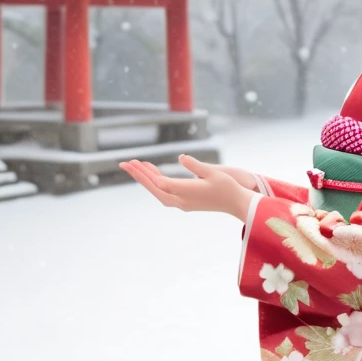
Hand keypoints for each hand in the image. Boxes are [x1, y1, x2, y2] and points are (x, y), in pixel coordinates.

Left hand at [119, 155, 255, 221]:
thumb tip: (181, 157)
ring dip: (147, 179)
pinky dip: (156, 182)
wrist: (236, 203)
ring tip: (137, 165)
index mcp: (186, 193)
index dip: (147, 173)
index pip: (161, 183)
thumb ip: (195, 165)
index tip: (136, 164)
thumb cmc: (227, 186)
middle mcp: (181, 200)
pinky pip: (165, 192)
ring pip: (158, 191)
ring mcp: (182, 203)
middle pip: (155, 188)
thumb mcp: (212, 172)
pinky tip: (153, 173)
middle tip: (125, 163)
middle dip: (139, 176)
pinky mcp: (185, 202)